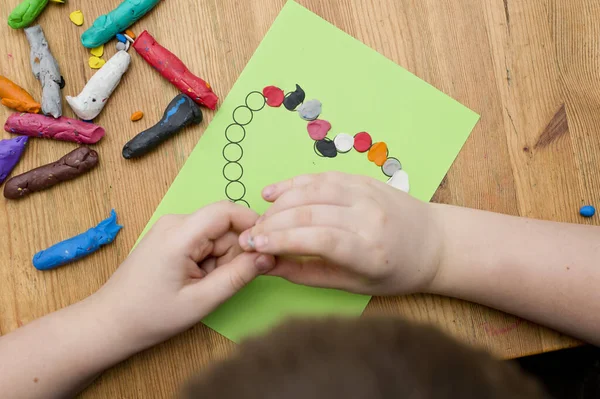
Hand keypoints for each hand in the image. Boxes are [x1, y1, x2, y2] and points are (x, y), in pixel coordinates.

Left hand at [93, 201, 274, 350]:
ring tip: (201, 285)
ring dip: (219, 259)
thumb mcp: (201, 301)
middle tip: (219, 283)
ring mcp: (171, 228)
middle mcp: (175, 222)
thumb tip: (268, 256)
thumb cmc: (150, 315)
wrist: (110, 322)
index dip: (252, 225)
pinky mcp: (170, 236)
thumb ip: (238, 276)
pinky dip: (208, 260)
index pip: (227, 211)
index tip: (265, 249)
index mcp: (180, 234)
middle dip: (233, 253)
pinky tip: (195, 280)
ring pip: (216, 235)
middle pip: (223, 226)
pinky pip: (203, 240)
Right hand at [239, 172, 442, 295]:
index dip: (281, 240)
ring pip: (312, 190)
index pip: (318, 240)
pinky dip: (294, 183)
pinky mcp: (363, 179)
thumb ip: (306, 273)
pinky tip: (274, 192)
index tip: (253, 245)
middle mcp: (369, 217)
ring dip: (279, 202)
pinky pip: (322, 176)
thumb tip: (265, 265)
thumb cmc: (394, 272)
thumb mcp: (352, 284)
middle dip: (272, 222)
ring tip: (259, 218)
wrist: (434, 243)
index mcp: (371, 251)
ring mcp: (367, 193)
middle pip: (310, 212)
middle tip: (249, 235)